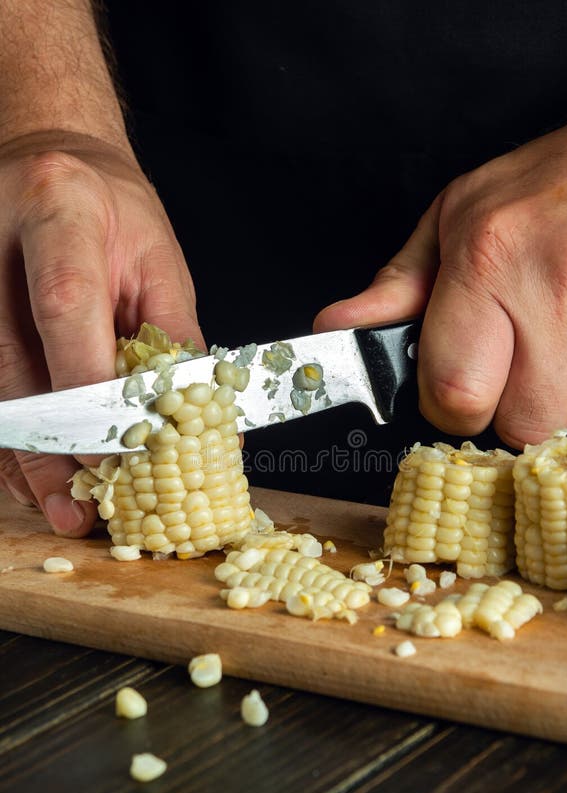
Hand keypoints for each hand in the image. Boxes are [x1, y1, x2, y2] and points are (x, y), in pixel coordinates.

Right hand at [0, 130, 203, 534]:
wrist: (51, 164)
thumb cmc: (114, 211)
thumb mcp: (160, 262)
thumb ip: (175, 342)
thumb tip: (202, 421)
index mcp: (59, 211)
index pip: (66, 310)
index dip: (88, 392)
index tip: (118, 455)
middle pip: (10, 363)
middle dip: (48, 449)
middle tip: (78, 508)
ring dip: (22, 458)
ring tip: (58, 508)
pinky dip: (10, 439)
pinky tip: (31, 476)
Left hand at [315, 98, 566, 447]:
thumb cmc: (539, 187)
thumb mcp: (453, 221)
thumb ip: (398, 287)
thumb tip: (336, 326)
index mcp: (486, 261)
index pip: (456, 392)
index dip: (449, 408)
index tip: (454, 390)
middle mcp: (553, 287)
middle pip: (522, 422)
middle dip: (507, 413)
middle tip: (508, 373)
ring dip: (559, 406)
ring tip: (553, 357)